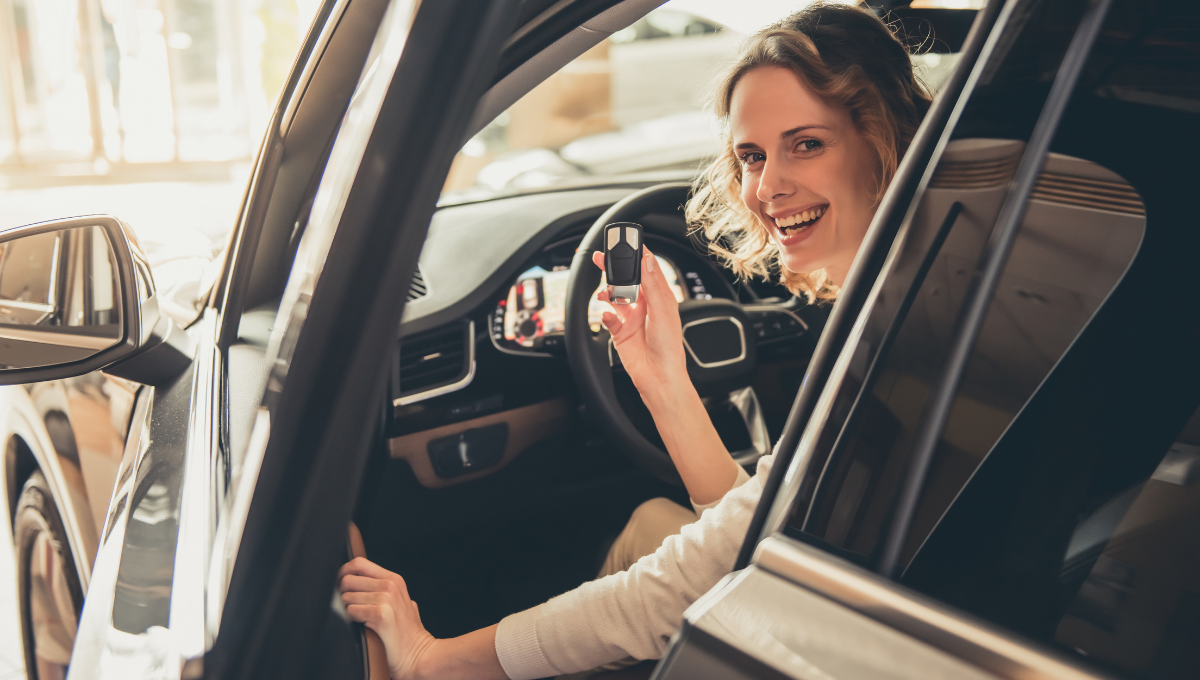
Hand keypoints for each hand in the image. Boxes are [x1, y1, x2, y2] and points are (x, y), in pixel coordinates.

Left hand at [339, 557, 435, 679]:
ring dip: (346, 610)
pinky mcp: (380, 615)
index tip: (340, 585)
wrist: (419, 654)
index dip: (344, 572)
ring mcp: (386, 599)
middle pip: (348, 579)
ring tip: (358, 619)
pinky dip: (350, 619)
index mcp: (394, 579)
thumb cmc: (407, 632)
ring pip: (346, 597)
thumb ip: (383, 588)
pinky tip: (361, 625)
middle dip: (342, 594)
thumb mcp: (400, 601)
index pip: (359, 563)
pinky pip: (350, 611)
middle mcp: (390, 585)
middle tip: (348, 607)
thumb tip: (357, 581)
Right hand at [592, 246, 687, 395]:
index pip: (647, 270)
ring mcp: (632, 318)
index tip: (627, 242)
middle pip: (626, 281)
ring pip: (614, 297)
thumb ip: (653, 285)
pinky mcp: (620, 332)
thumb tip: (648, 260)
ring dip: (606, 292)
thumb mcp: (663, 311)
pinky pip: (607, 318)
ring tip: (602, 292)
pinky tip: (607, 317)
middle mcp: (645, 306)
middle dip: (614, 269)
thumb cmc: (669, 348)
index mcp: (660, 298)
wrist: (659, 377)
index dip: (637, 256)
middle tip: (601, 257)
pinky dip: (604, 316)